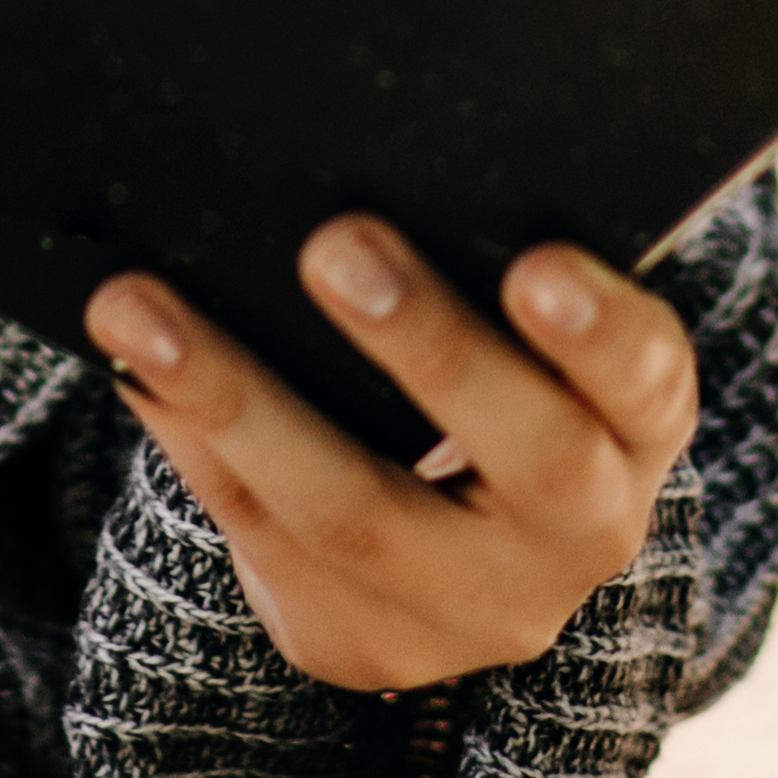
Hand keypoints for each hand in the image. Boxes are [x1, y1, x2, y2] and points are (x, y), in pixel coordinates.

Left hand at [91, 221, 698, 694]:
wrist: (469, 551)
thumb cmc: (498, 369)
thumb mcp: (532, 331)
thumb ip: (485, 252)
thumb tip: (340, 135)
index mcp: (636, 427)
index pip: (645, 380)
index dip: (599, 331)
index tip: (537, 267)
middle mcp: (579, 533)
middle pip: (525, 456)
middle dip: (427, 349)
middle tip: (336, 242)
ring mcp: (471, 607)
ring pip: (353, 516)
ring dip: (238, 400)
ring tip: (141, 307)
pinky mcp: (362, 642)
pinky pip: (262, 538)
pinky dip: (191, 438)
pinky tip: (132, 363)